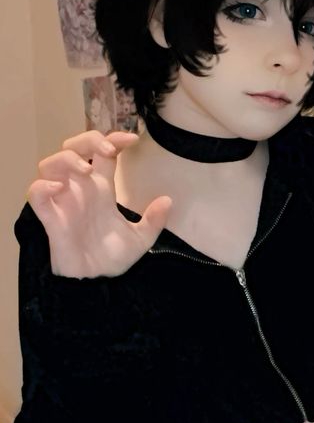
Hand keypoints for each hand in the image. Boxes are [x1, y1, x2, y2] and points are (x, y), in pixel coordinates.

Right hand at [27, 130, 171, 277]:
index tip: (133, 139)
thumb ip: (153, 220)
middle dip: (88, 140)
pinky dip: (43, 185)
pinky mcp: (50, 217)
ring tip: (87, 171)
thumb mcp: (140, 239)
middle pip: (73, 148)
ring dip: (67, 159)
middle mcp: (80, 189)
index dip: (114, 139)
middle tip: (108, 151)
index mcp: (102, 189)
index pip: (103, 153)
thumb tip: (168, 200)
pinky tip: (59, 188)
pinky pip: (36, 193)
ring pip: (50, 163)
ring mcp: (63, 201)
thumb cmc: (112, 258)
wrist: (97, 283)